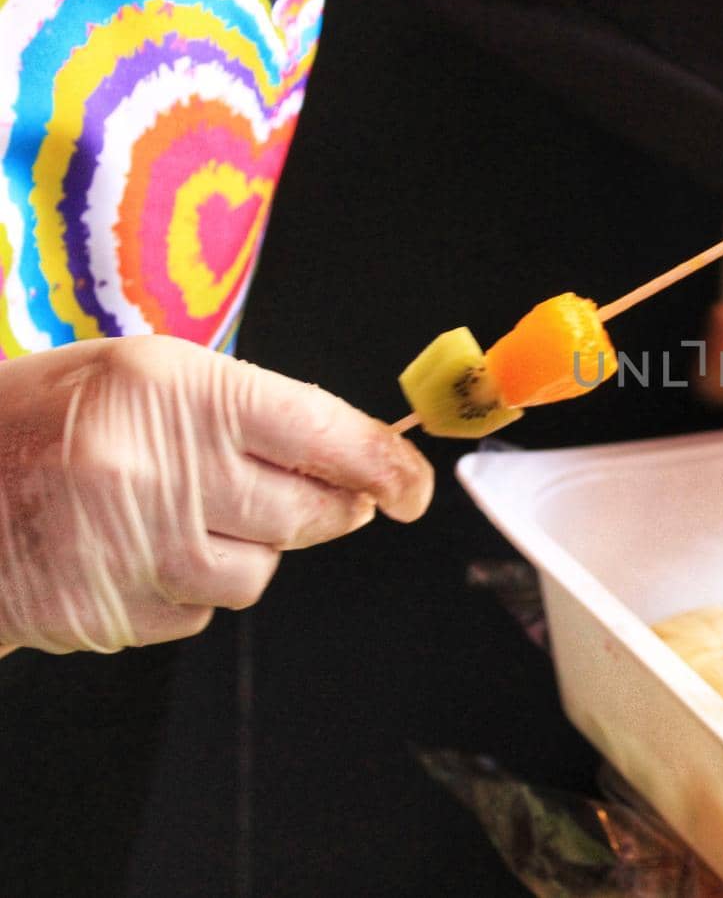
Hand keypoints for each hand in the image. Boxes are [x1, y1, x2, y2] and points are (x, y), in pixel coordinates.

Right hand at [0, 335, 432, 652]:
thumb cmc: (41, 421)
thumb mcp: (144, 377)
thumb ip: (250, 412)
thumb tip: (356, 460)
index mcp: (173, 389)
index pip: (323, 432)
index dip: (386, 464)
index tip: (414, 485)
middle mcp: (157, 467)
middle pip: (308, 514)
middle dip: (330, 509)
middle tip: (314, 495)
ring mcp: (132, 548)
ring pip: (260, 572)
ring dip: (248, 551)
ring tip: (182, 514)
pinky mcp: (110, 612)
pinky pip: (201, 611)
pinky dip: (190, 588)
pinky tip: (138, 551)